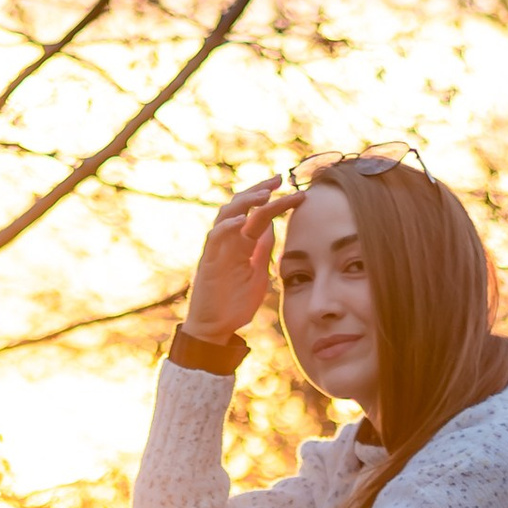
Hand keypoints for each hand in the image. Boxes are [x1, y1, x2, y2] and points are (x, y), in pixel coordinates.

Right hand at [178, 178, 295, 352]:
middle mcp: (229, 242)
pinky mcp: (208, 263)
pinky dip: (226, 228)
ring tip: (264, 194)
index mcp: (243, 243)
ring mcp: (217, 251)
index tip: (299, 194)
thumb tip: (273, 225)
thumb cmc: (235, 304)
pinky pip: (214, 239)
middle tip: (278, 178)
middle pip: (241, 205)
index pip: (260, 215)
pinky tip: (240, 221)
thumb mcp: (258, 273)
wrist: (215, 329)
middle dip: (259, 189)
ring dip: (244, 202)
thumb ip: (263, 250)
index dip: (277, 202)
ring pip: (226, 215)